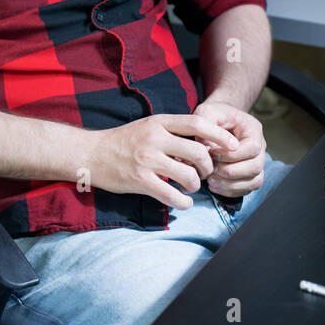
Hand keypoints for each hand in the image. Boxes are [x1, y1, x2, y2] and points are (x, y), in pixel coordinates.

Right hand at [84, 114, 239, 210]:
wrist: (91, 153)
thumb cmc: (123, 141)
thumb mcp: (148, 126)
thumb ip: (173, 131)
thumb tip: (203, 142)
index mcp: (159, 122)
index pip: (198, 123)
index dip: (220, 135)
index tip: (233, 146)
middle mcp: (155, 139)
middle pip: (198, 152)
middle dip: (208, 167)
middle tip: (205, 174)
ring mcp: (147, 160)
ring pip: (188, 175)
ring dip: (196, 186)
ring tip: (192, 187)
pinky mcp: (139, 181)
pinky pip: (172, 195)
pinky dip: (183, 202)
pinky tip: (183, 201)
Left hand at [193, 98, 266, 197]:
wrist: (219, 119)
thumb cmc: (214, 115)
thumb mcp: (207, 113)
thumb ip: (205, 127)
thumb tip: (205, 151)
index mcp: (252, 129)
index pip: (252, 147)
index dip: (232, 155)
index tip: (211, 153)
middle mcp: (260, 147)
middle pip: (256, 167)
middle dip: (230, 172)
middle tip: (210, 169)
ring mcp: (256, 161)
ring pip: (254, 181)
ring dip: (231, 184)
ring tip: (211, 180)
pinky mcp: (249, 174)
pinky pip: (247, 188)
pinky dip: (231, 191)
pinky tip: (215, 185)